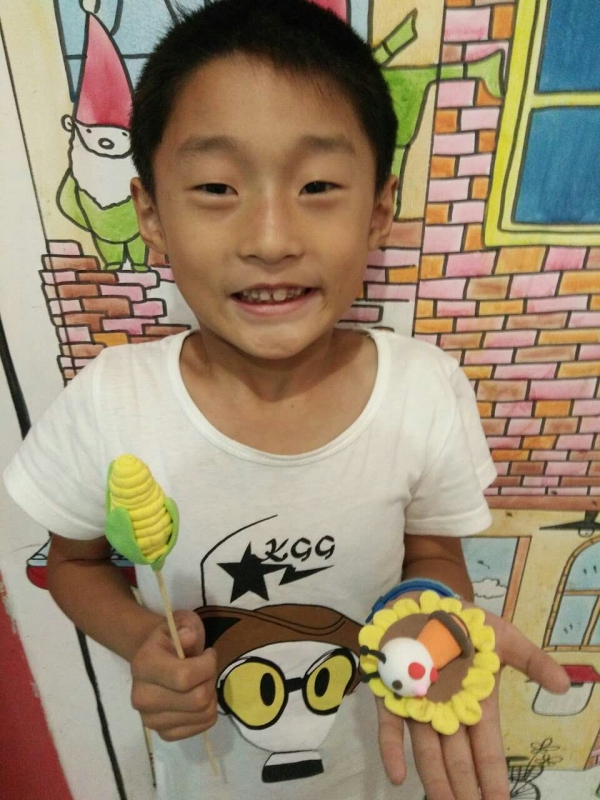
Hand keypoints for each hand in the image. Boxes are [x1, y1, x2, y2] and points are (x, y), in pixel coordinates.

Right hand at [130, 609, 217, 740]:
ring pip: (202, 714)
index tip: (209, 653)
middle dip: (210, 680)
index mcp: (143, 665)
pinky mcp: (163, 733)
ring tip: (200, 682)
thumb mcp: (180, 623)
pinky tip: (197, 697)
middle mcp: (141, 697)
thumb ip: (186, 628)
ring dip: (210, 695)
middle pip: (197, 699)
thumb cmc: (172, 640)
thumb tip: (189, 638)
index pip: (185, 677)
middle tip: (206, 669)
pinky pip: (201, 727)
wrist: (153, 659)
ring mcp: (150, 719)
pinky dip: (207, 712)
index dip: (207, 665)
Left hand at [375, 602, 569, 798]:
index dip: (493, 780)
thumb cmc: (468, 624)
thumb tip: (564, 685)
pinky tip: (397, 776)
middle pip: (458, 759)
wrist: (428, 601)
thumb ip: (532, 661)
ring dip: (434, 781)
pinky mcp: (392, 695)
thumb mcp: (505, 638)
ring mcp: (418, 706)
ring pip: (427, 751)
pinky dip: (392, 751)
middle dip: (464, 788)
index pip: (487, 750)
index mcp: (477, 705)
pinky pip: (391, 727)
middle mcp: (447, 712)